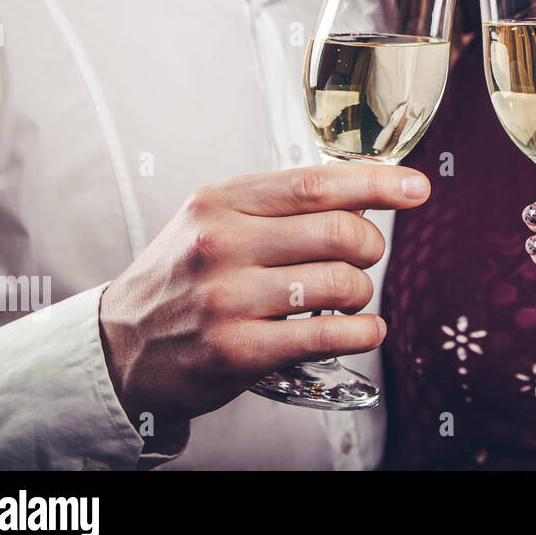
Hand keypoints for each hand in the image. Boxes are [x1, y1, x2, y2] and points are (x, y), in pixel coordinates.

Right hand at [99, 163, 429, 425]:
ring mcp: (227, 299)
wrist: (119, 346)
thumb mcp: (215, 220)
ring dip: (362, 292)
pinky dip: (364, 332)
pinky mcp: (236, 351)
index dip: (378, 183)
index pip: (317, 183)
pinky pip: (328, 335)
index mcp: (221, 202)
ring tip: (348, 298)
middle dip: (372, 246)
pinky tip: (363, 330)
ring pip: (342, 284)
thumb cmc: (183, 278)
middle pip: (341, 232)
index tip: (416, 187)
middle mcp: (221, 245)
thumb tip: (364, 195)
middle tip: (365, 257)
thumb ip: (280, 205)